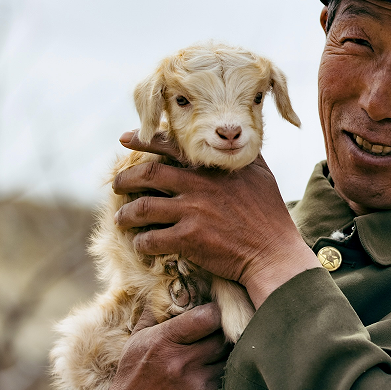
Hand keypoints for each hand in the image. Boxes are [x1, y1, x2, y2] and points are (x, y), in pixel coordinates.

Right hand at [92, 303, 229, 389]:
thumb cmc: (133, 377)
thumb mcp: (137, 340)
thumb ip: (154, 312)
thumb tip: (168, 284)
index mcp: (165, 341)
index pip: (208, 316)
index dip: (216, 313)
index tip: (214, 315)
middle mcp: (182, 363)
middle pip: (224, 337)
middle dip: (223, 335)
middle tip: (219, 336)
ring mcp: (198, 386)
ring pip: (229, 360)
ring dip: (226, 358)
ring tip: (214, 358)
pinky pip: (228, 384)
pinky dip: (223, 381)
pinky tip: (210, 380)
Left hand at [114, 131, 319, 307]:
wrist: (273, 253)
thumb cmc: (269, 213)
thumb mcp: (260, 172)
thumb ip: (240, 153)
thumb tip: (231, 136)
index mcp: (213, 166)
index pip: (171, 145)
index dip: (143, 139)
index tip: (125, 138)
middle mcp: (199, 185)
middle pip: (147, 174)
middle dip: (125, 178)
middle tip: (117, 184)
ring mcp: (193, 212)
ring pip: (143, 207)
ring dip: (126, 214)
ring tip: (121, 218)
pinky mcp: (189, 240)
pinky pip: (151, 239)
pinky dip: (141, 242)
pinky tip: (141, 244)